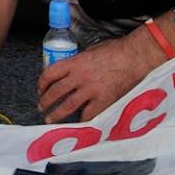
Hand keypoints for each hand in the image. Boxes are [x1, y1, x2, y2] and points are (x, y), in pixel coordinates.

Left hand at [38, 29, 159, 122]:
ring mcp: (90, 90)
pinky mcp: (103, 100)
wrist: (134, 57)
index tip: (40, 89)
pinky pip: (88, 114)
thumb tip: (72, 69)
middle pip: (55, 92)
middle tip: (42, 107)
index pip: (50, 73)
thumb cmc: (115, 50)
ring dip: (56, 114)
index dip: (42, 83)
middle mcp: (79, 77)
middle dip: (45, 101)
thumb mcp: (91, 50)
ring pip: (67, 105)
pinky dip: (82, 120)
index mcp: (75, 62)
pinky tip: (78, 123)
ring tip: (51, 119)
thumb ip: (79, 62)